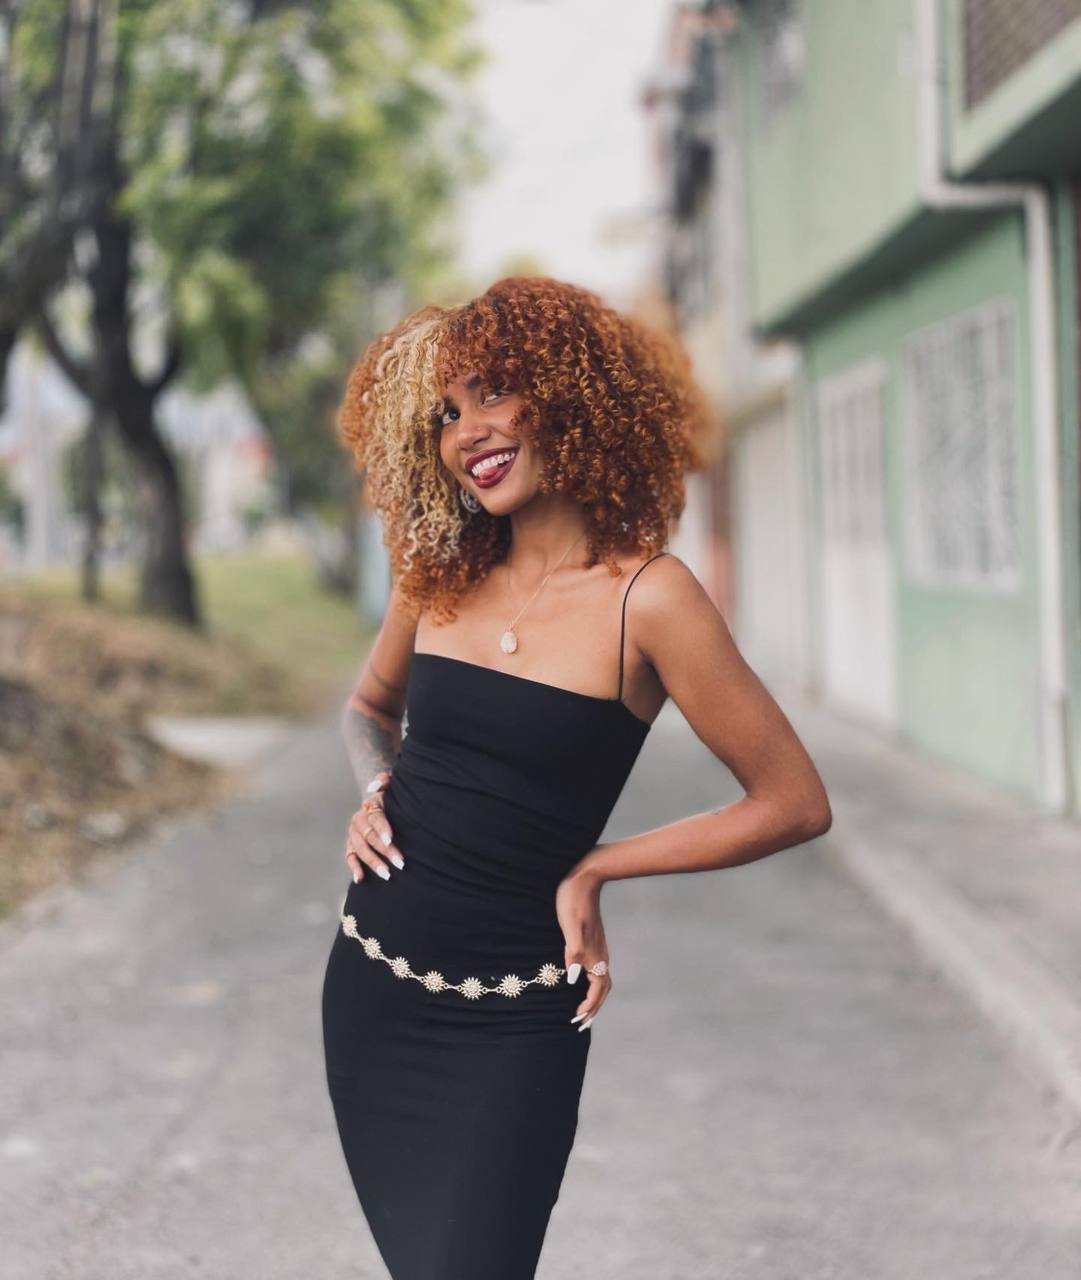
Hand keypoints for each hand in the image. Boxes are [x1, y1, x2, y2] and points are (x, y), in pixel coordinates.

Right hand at [344, 771, 404, 882]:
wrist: (386, 805)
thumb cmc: (394, 798)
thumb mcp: (393, 785)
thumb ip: (385, 780)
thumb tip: (372, 787)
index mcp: (371, 806)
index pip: (376, 818)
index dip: (383, 829)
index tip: (391, 840)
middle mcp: (359, 819)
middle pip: (370, 837)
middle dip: (385, 851)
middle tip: (400, 863)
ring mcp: (354, 834)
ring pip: (361, 849)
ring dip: (373, 862)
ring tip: (387, 874)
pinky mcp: (351, 845)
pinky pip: (350, 857)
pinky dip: (354, 868)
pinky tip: (360, 878)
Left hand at [554, 867, 610, 1031]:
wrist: (584, 879)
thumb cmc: (573, 901)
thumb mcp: (570, 926)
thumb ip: (573, 953)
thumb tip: (573, 979)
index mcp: (594, 955)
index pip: (597, 990)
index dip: (589, 1007)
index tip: (578, 1019)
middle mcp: (600, 955)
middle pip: (602, 990)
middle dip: (594, 1008)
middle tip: (582, 1024)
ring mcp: (598, 948)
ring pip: (601, 981)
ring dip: (593, 999)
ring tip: (583, 1011)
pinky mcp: (594, 942)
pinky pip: (597, 971)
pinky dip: (591, 985)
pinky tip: (581, 983)